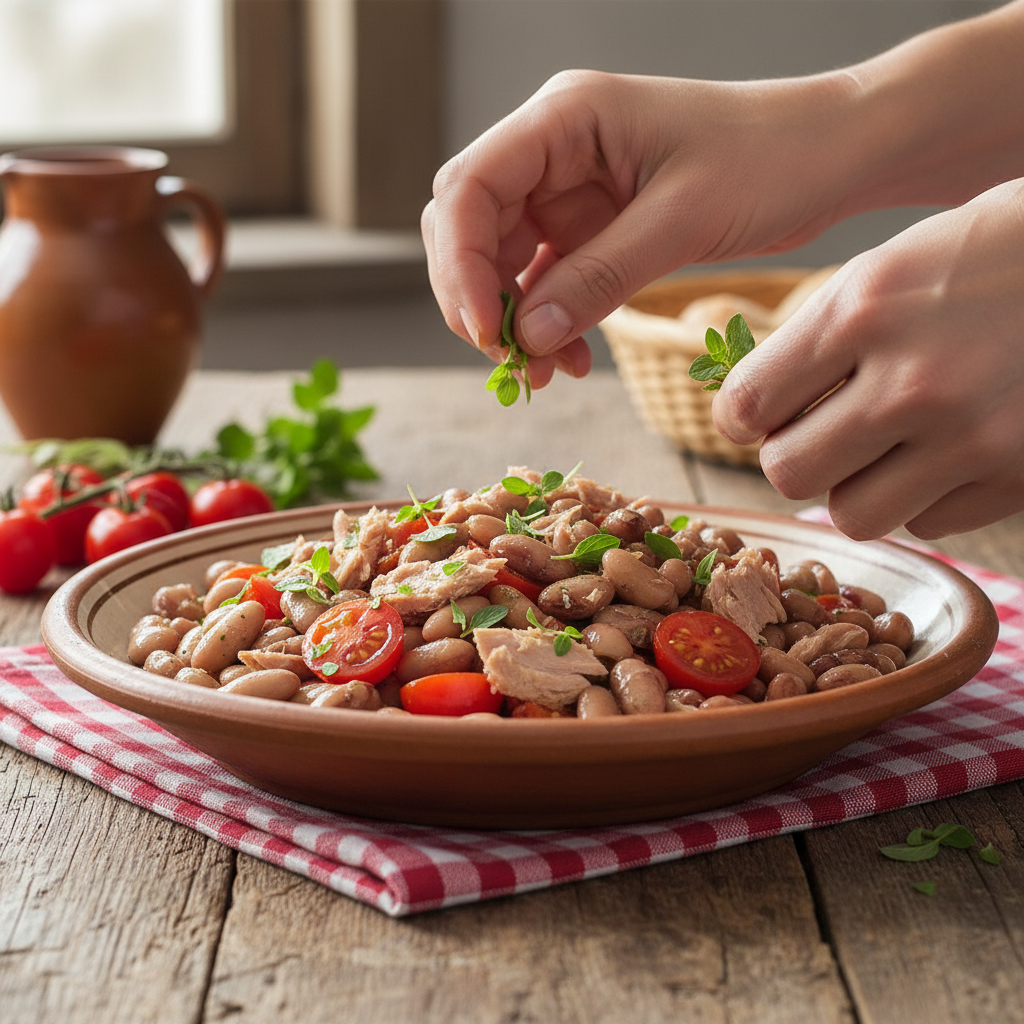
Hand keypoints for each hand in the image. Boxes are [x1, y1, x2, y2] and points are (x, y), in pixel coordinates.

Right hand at [422, 69, 861, 385]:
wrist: (830, 155)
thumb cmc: (771, 159)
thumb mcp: (682, 220)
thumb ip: (599, 277)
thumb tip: (528, 337)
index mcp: (565, 118)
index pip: (469, 187)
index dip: (461, 264)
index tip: (486, 330)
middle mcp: (554, 149)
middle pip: (470, 226)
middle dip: (479, 298)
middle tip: (509, 361)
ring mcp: (570, 189)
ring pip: (503, 262)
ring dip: (514, 321)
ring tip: (546, 372)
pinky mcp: (593, 226)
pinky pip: (547, 280)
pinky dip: (549, 322)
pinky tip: (569, 359)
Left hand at [713, 177, 1023, 539]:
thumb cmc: (985, 257)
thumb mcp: (886, 270)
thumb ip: (814, 342)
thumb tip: (749, 415)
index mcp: (865, 310)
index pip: (746, 406)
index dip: (745, 417)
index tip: (761, 414)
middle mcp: (915, 379)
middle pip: (790, 473)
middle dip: (794, 457)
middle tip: (821, 433)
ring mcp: (973, 435)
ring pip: (853, 516)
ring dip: (856, 488)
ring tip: (884, 447)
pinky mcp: (1019, 474)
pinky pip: (927, 523)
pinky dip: (924, 497)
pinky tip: (947, 451)